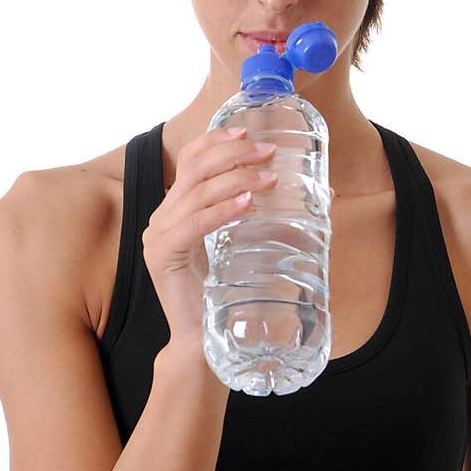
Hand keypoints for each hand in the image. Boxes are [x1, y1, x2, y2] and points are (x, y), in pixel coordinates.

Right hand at [142, 127, 278, 348]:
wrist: (204, 339)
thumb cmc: (226, 291)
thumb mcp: (242, 244)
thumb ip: (260, 214)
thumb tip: (313, 189)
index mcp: (176, 209)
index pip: (190, 160)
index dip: (216, 140)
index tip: (246, 130)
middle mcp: (162, 217)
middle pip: (194, 170)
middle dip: (234, 155)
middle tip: (268, 153)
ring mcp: (157, 236)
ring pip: (196, 193)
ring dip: (236, 180)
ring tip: (267, 178)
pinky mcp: (162, 257)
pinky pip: (192, 225)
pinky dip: (221, 211)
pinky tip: (247, 204)